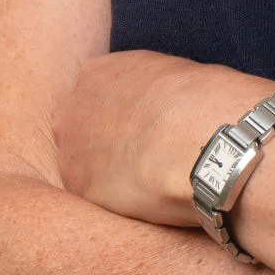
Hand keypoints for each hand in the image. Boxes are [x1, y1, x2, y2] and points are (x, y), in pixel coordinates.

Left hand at [50, 48, 274, 227]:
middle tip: (145, 156)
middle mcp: (73, 107)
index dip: (125, 115)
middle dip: (108, 144)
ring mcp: (70, 149)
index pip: (100, 95)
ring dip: (110, 174)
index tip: (146, 128)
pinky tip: (147, 197)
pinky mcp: (79, 189)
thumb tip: (159, 105)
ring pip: (84, 166)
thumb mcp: (173, 73)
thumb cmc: (205, 102)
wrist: (205, 141)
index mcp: (97, 73)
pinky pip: (95, 197)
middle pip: (82, 129)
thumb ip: (148, 89)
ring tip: (150, 179)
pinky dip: (118, 201)